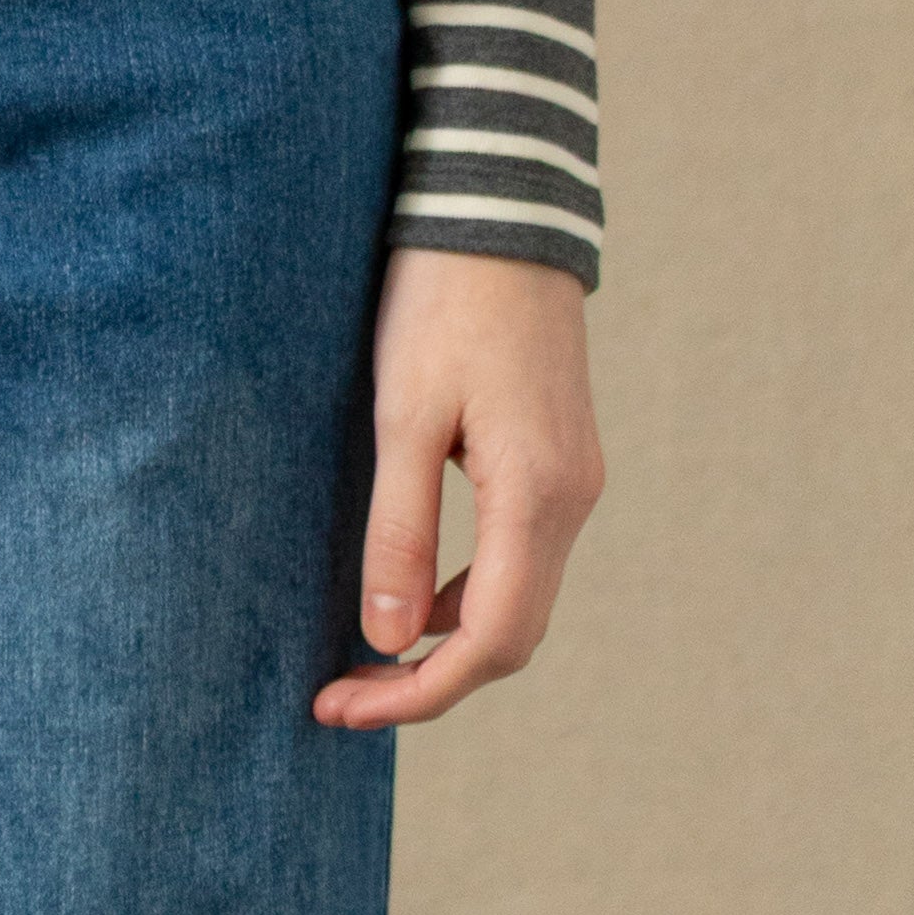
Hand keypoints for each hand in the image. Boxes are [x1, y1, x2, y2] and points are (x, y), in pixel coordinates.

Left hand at [313, 243, 603, 729]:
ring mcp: (575, 481)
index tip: (339, 706)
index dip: (415, 692)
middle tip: (342, 693)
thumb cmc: (444, 300)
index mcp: (537, 496)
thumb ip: (398, 529)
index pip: (487, 642)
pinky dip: (466, 590)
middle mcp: (572, 501)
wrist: (501, 208)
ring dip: (446, 639)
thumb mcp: (404, 413)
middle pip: (510, 637)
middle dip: (428, 680)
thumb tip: (384, 638)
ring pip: (517, 600)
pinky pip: (520, 555)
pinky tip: (409, 586)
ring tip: (363, 650)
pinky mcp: (561, 459)